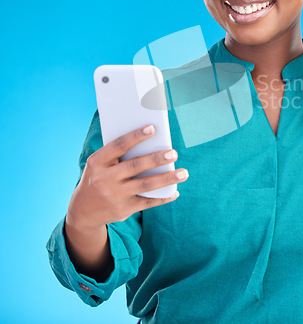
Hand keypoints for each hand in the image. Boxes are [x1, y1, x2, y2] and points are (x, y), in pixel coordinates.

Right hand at [66, 124, 187, 230]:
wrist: (83, 211)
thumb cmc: (99, 177)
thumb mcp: (100, 164)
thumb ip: (120, 155)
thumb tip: (153, 142)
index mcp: (97, 162)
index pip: (118, 146)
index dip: (135, 136)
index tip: (153, 128)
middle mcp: (105, 179)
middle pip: (135, 166)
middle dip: (157, 159)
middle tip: (174, 153)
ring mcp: (114, 195)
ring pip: (145, 185)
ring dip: (167, 178)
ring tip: (184, 172)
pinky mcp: (123, 210)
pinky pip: (147, 202)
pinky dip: (163, 197)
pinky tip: (175, 191)